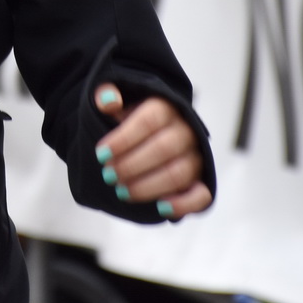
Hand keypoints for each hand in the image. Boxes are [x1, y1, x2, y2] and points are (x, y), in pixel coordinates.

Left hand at [93, 84, 210, 219]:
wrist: (154, 134)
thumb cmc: (133, 119)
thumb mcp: (120, 101)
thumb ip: (107, 94)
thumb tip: (107, 100)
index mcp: (166, 107)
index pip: (149, 121)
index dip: (124, 139)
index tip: (101, 153)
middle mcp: (186, 131)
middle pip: (163, 148)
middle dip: (131, 165)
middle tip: (108, 175)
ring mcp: (196, 157)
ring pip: (179, 173)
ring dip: (147, 186)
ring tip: (121, 191)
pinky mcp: (201, 181)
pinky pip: (202, 195)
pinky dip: (184, 204)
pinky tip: (161, 208)